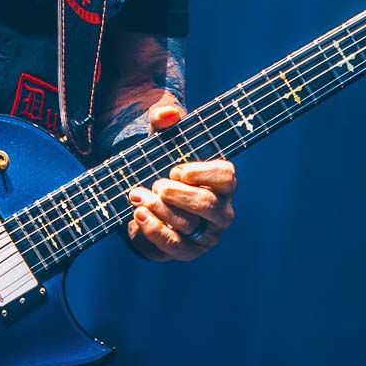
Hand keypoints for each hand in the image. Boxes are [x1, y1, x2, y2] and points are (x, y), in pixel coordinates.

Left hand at [126, 103, 236, 261]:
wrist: (145, 201)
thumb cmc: (161, 167)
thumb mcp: (160, 142)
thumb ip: (163, 122)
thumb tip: (168, 113)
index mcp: (223, 183)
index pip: (227, 177)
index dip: (202, 173)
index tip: (177, 169)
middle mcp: (221, 210)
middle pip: (207, 204)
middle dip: (176, 194)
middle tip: (156, 184)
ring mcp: (206, 234)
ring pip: (187, 224)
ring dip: (159, 209)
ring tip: (138, 196)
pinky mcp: (188, 252)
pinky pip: (174, 246)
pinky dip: (154, 230)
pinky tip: (139, 214)